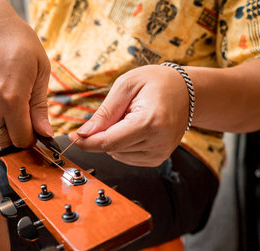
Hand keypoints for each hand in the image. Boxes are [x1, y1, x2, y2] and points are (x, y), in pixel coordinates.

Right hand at [0, 0, 51, 147]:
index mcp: (11, 99)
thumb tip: (44, 133)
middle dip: (14, 132)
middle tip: (20, 114)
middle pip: (3, 140)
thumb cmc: (13, 39)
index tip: (33, 131)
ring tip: (4, 100)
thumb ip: (40, 106)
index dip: (30, 138)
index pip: (21, 139)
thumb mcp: (39, 69)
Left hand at [69, 65, 188, 166]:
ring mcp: (160, 153)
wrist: (186, 91)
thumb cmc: (156, 82)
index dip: (87, 141)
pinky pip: (126, 156)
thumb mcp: (126, 86)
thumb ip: (104, 112)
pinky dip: (122, 144)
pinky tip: (134, 128)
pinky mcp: (158, 158)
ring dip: (114, 138)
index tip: (72, 136)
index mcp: (151, 122)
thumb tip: (84, 134)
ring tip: (130, 118)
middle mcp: (158, 142)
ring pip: (117, 154)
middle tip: (118, 112)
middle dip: (103, 133)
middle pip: (111, 148)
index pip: (109, 142)